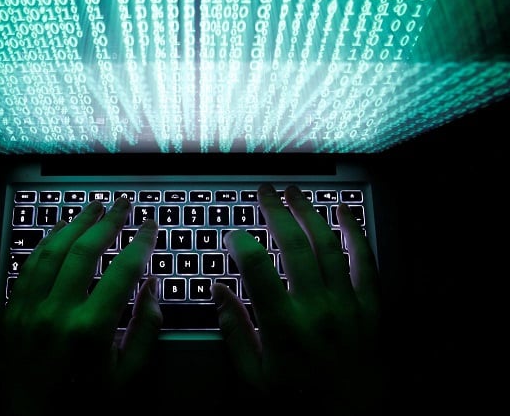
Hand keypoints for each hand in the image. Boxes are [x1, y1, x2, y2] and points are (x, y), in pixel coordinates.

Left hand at [0, 198, 160, 415]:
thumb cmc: (87, 406)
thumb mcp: (128, 376)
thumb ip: (146, 328)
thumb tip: (153, 286)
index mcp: (90, 330)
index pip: (123, 271)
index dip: (140, 243)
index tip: (150, 226)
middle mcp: (56, 314)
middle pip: (84, 251)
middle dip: (108, 222)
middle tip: (123, 203)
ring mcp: (28, 311)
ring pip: (51, 252)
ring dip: (74, 224)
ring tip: (93, 208)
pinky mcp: (11, 314)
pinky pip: (27, 267)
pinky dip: (45, 244)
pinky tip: (58, 230)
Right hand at [213, 183, 381, 413]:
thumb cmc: (298, 399)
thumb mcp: (254, 376)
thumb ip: (234, 330)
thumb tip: (218, 290)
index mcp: (283, 326)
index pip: (257, 269)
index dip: (241, 244)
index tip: (232, 235)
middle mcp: (316, 309)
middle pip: (294, 245)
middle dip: (275, 212)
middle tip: (264, 191)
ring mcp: (346, 304)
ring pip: (328, 245)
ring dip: (310, 213)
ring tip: (295, 192)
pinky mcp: (369, 306)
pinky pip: (365, 261)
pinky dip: (355, 233)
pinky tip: (344, 211)